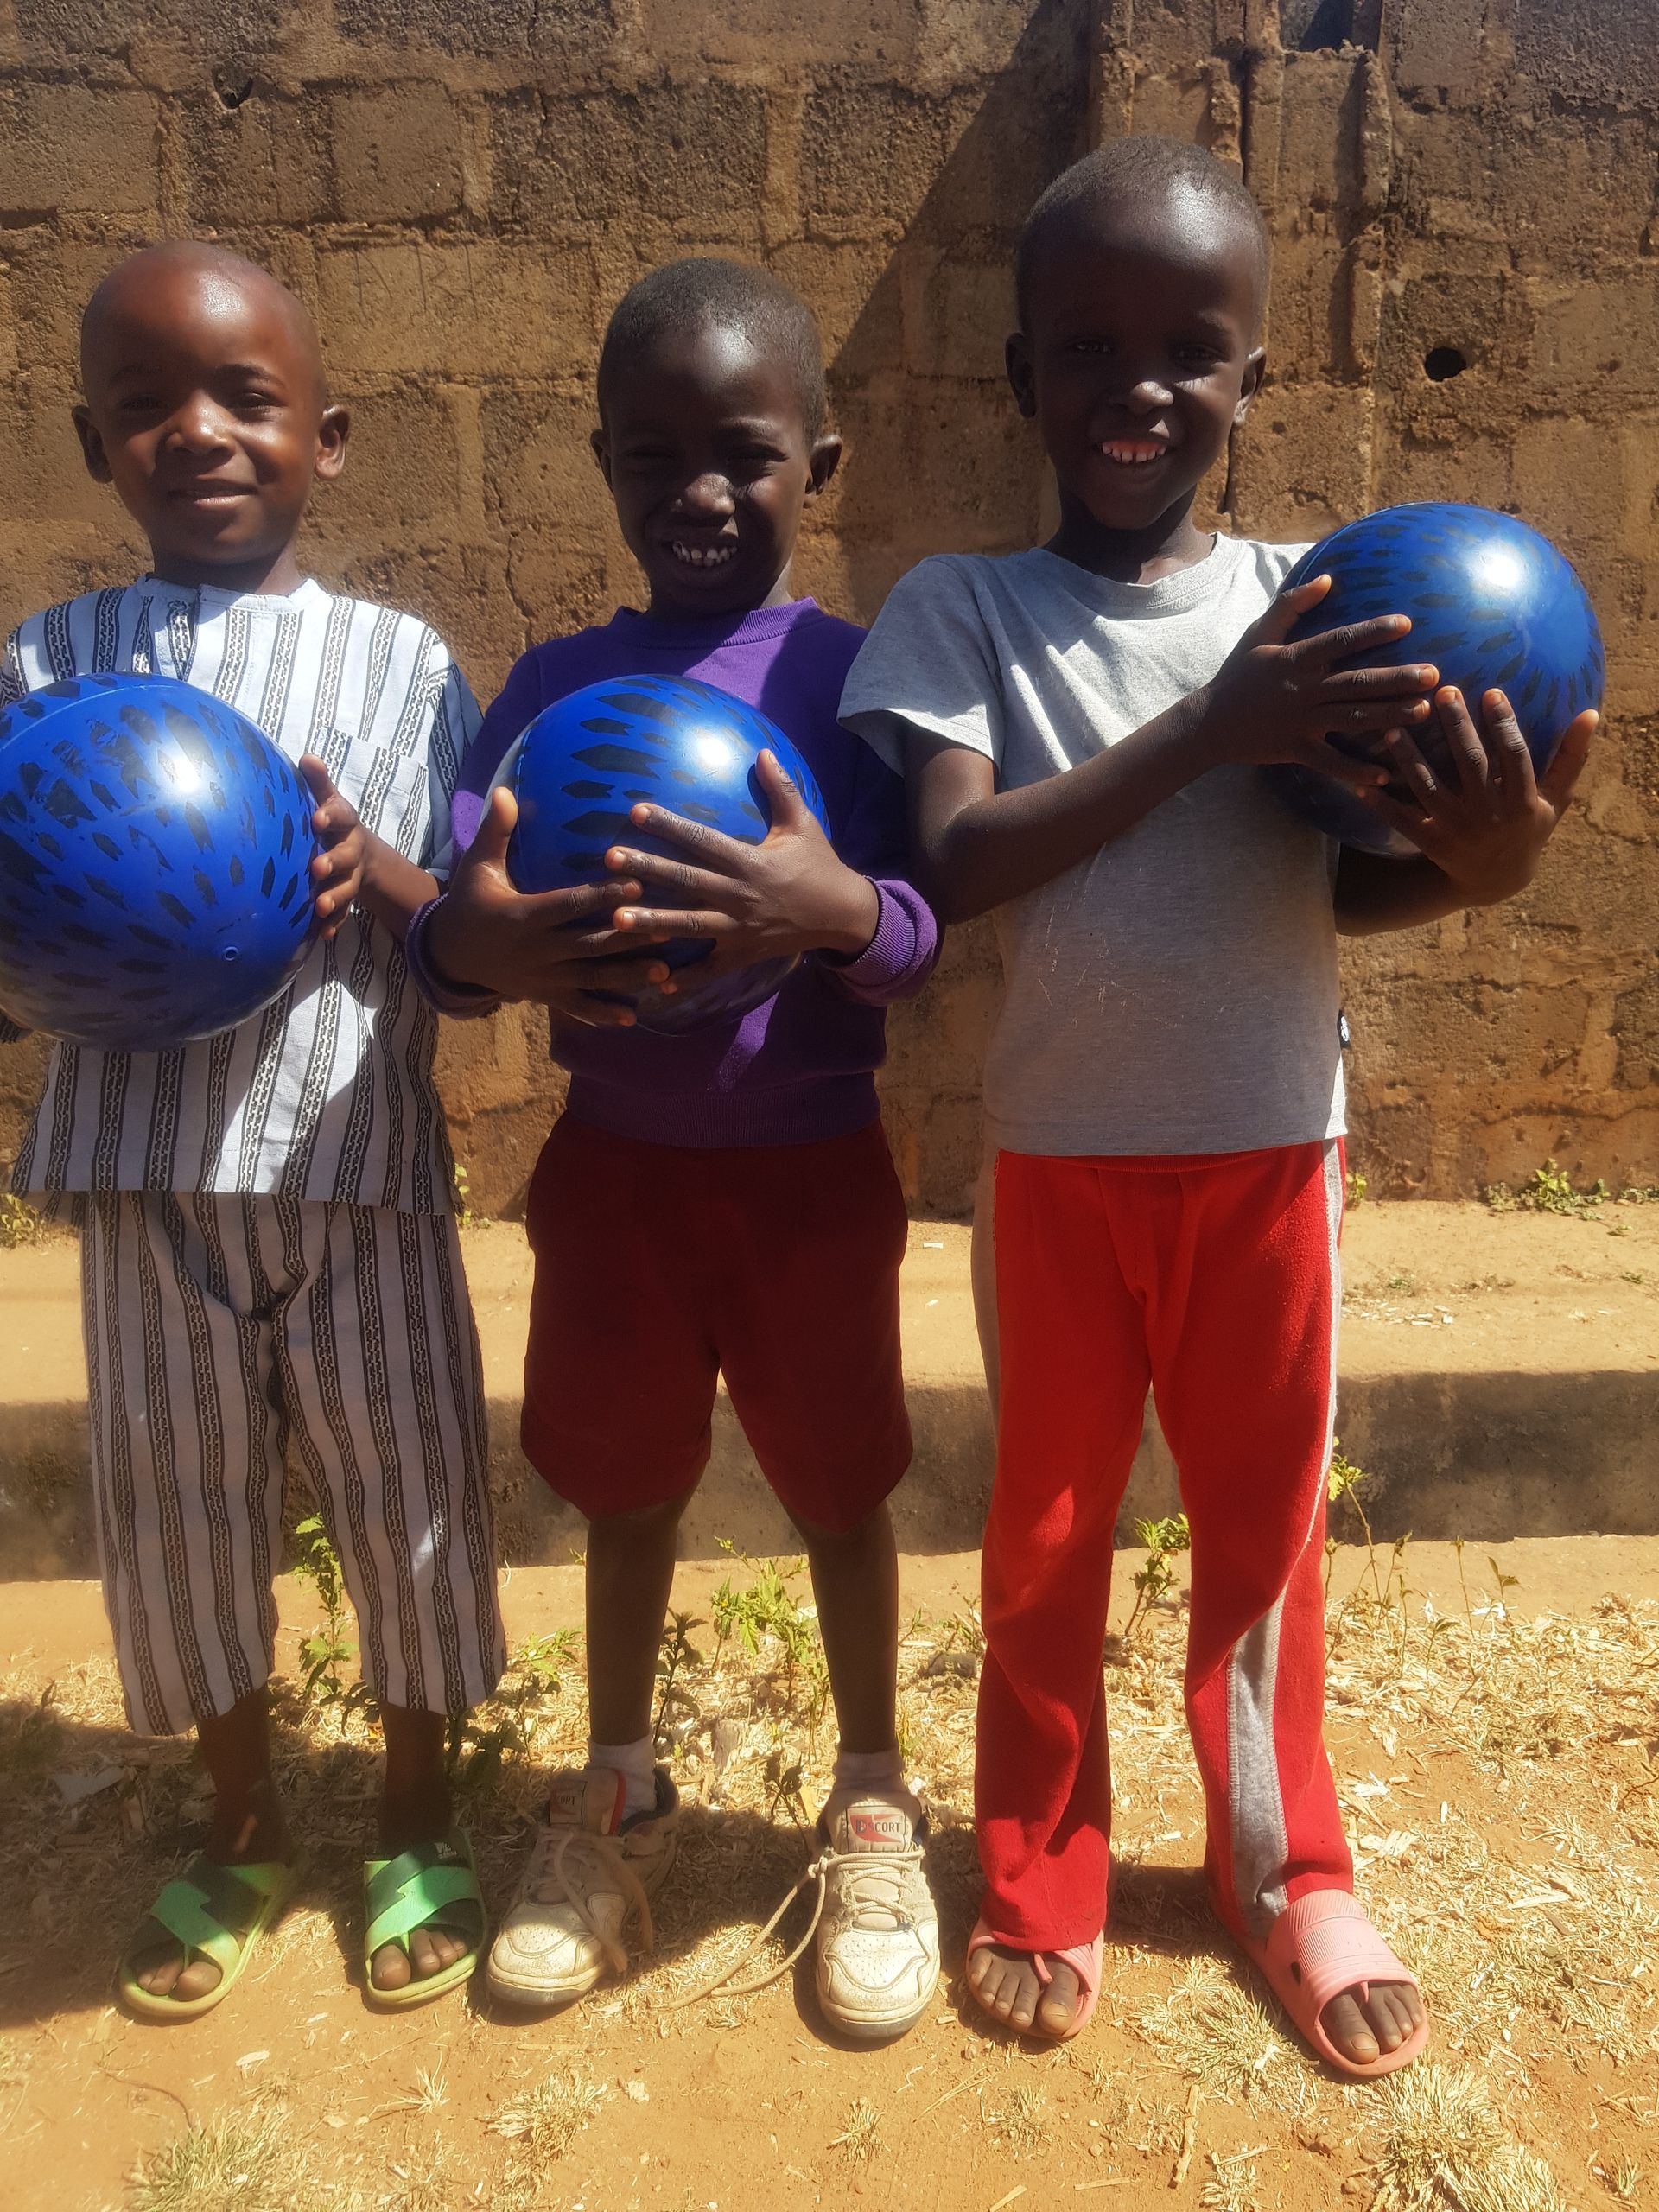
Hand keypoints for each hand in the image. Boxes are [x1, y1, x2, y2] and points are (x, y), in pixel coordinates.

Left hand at [299, 755, 368, 940]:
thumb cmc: (333, 823)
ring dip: (334, 897)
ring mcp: (351, 876)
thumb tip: (307, 758)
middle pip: (347, 855)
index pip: (341, 815)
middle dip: (334, 861)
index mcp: (346, 823)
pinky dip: (334, 923)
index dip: (331, 816)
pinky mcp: (346, 898)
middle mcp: (352, 850)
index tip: (316, 819)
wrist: (362, 855)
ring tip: (319, 906)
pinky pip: (342, 913)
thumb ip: (318, 784)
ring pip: (346, 887)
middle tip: (317, 867)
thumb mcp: (329, 802)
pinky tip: (323, 933)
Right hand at [424, 786, 676, 1024]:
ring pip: (591, 978)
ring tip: (664, 973)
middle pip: (589, 945)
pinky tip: (633, 1016)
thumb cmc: (470, 903)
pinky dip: (603, 1013)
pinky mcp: (545, 995)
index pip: (569, 905)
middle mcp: (535, 951)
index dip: (602, 897)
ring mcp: (542, 978)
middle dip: (628, 938)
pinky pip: (577, 1007)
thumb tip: (506, 789)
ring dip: (627, 977)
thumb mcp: (478, 867)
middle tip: (668, 928)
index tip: (637, 885)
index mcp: (522, 916)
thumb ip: (496, 831)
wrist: (450, 955)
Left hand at [604, 750, 878, 975]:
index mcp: (750, 861)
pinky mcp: (744, 953)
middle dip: (647, 869)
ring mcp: (740, 928)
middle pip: (686, 881)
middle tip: (609, 860)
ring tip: (615, 920)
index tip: (636, 811)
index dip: (669, 825)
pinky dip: (687, 978)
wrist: (843, 914)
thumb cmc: (819, 865)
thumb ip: (781, 788)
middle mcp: (740, 895)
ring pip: (689, 925)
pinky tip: (657, 981)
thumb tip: (763, 751)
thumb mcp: (803, 824)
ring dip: (652, 922)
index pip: (702, 840)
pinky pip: (711, 969)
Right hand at [1200, 573, 1439, 787]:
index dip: (1372, 631)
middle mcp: (1301, 691)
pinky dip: (1355, 771)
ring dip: (1389, 716)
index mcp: (1295, 659)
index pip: (1339, 641)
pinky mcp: (1295, 750)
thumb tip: (1327, 578)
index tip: (1406, 624)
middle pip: (1355, 682)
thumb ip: (1292, 604)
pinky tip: (1384, 775)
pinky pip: (1329, 762)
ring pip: (1351, 718)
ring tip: (1423, 711)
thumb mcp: (1259, 633)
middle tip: (1433, 674)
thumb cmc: (1238, 675)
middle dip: (1396, 678)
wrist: (1209, 723)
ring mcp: (1299, 723)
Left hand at [1358, 686, 1595, 903]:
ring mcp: (1456, 830)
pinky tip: (1362, 779)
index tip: (1491, 692)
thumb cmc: (1529, 829)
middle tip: (1443, 691)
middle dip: (1456, 726)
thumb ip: (1570, 757)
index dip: (1503, 724)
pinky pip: (1400, 819)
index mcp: (1522, 802)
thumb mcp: (1555, 798)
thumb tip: (1592, 713)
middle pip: (1470, 763)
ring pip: (1428, 787)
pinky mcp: (1429, 842)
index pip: (1514, 755)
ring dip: (1409, 757)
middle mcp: (1489, 815)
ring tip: (1392, 727)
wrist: (1497, 881)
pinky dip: (1380, 801)